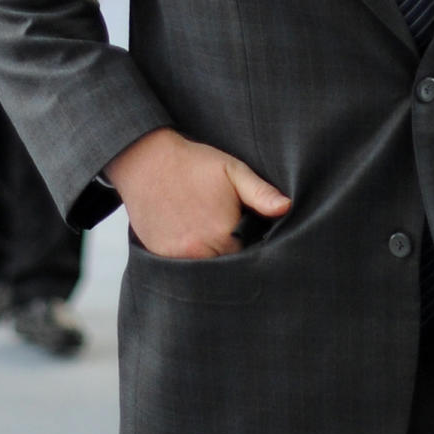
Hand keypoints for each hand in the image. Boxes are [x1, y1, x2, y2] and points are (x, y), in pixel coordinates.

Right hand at [105, 128, 290, 258]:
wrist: (147, 161)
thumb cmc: (194, 164)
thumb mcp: (232, 170)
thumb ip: (261, 193)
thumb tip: (287, 208)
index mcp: (224, 232)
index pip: (250, 256)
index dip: (252, 247)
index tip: (250, 235)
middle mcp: (200, 250)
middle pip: (228, 267)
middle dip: (233, 256)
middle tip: (231, 236)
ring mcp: (177, 257)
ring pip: (206, 271)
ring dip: (212, 261)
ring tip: (211, 238)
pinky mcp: (158, 257)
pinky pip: (181, 270)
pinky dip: (190, 261)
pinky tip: (191, 240)